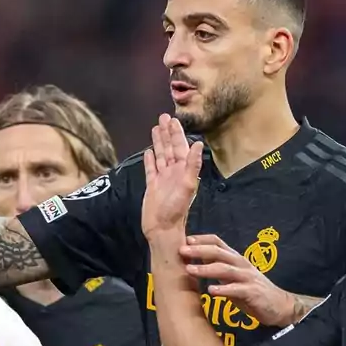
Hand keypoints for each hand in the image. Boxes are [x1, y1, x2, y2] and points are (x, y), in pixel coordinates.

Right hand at [142, 115, 202, 239]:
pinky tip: (148, 152)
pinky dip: (150, 160)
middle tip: (163, 117)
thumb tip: (198, 144)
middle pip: (170, 147)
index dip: (176, 133)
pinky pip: (151, 169)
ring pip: (160, 155)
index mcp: (182, 170)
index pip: (180, 147)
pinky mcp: (152, 185)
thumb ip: (192, 165)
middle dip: (167, 133)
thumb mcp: (187, 186)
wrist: (162, 228)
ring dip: (158, 142)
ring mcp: (162, 178)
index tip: (172, 120)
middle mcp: (173, 172)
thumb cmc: (176, 210)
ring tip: (155, 129)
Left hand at [179, 234, 298, 326]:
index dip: (202, 239)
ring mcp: (247, 278)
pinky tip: (210, 291)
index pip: (218, 242)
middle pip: (219, 253)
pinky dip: (223, 289)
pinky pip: (237, 290)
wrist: (279, 306)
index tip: (185, 239)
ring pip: (225, 269)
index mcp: (235, 259)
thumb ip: (216, 267)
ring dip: (206, 268)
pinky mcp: (253, 292)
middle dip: (199, 250)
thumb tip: (195, 259)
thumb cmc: (251, 290)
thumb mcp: (231, 277)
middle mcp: (241, 264)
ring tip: (189, 270)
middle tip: (181, 251)